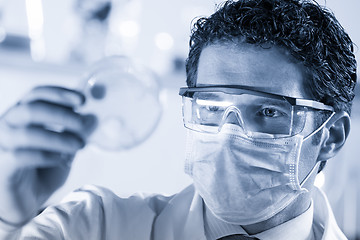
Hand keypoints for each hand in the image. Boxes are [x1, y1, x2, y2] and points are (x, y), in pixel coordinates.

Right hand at [0, 86, 96, 224]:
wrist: (24, 201)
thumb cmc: (42, 170)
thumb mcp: (64, 148)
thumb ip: (74, 134)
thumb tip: (92, 119)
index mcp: (22, 115)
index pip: (37, 94)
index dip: (59, 93)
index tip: (82, 100)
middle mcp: (8, 125)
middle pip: (31, 108)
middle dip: (61, 114)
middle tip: (82, 124)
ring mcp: (1, 144)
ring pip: (28, 133)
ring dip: (59, 138)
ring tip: (79, 145)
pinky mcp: (1, 165)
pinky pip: (22, 156)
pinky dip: (48, 156)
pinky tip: (63, 161)